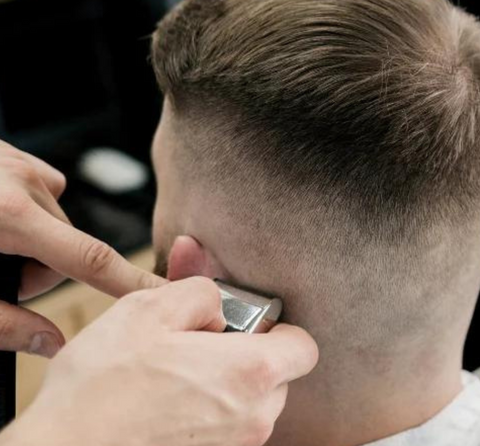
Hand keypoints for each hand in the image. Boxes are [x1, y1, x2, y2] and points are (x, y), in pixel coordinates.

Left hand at [0, 140, 167, 356]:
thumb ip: (4, 324)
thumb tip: (51, 346)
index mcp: (8, 217)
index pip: (91, 259)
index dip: (132, 281)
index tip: (164, 293)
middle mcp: (24, 185)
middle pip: (66, 246)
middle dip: (38, 270)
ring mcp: (18, 164)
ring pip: (54, 220)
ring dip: (32, 240)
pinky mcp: (12, 153)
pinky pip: (45, 189)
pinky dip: (30, 209)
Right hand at [1, 277, 318, 445]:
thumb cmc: (103, 386)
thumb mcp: (150, 308)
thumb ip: (199, 289)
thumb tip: (217, 295)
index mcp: (249, 372)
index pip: (302, 346)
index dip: (275, 327)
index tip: (241, 322)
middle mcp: (253, 417)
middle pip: (276, 371)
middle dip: (245, 349)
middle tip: (197, 340)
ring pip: (250, 398)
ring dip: (223, 377)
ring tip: (176, 368)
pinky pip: (227, 422)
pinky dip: (209, 404)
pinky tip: (167, 395)